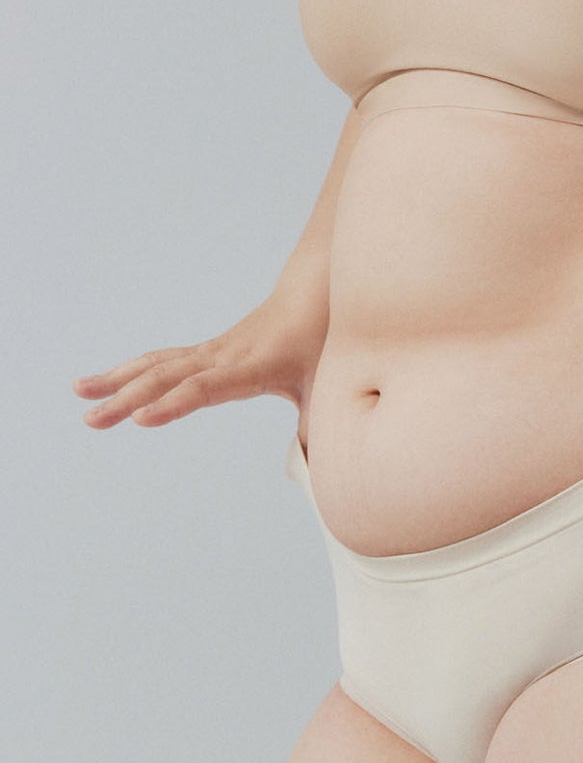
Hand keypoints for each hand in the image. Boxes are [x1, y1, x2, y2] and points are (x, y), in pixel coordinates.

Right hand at [72, 291, 328, 432]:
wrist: (313, 294)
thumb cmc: (320, 343)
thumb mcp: (324, 386)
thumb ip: (316, 426)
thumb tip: (317, 468)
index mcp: (253, 369)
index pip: (206, 389)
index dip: (174, 404)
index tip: (140, 420)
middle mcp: (224, 358)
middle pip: (168, 377)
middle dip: (126, 399)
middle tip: (91, 421)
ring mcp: (212, 352)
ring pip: (157, 364)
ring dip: (116, 379)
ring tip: (79, 392)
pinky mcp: (206, 351)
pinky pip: (162, 360)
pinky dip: (130, 370)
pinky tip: (103, 382)